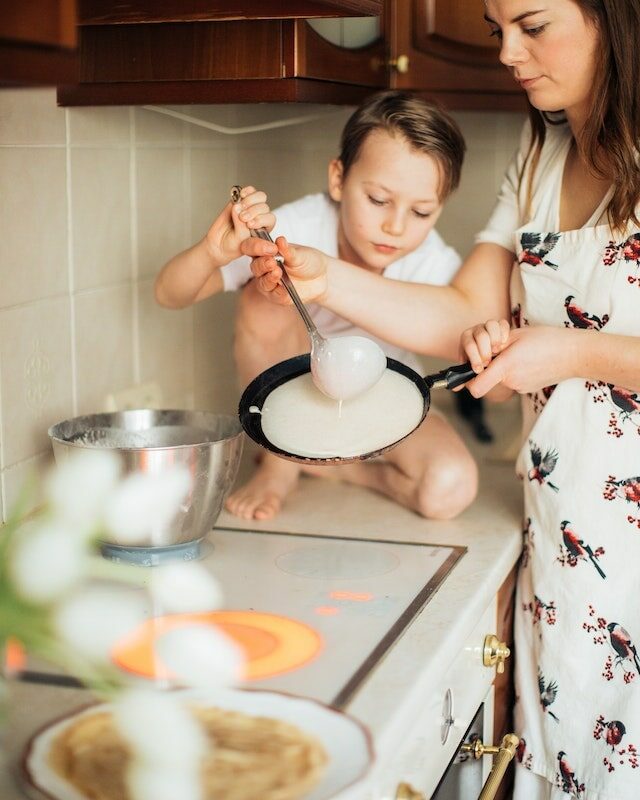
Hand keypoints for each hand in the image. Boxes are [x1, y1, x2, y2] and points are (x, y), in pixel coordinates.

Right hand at [205, 186, 274, 264]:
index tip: (249, 225)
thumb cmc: (233, 246)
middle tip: (242, 218)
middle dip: (253, 211)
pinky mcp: (240, 201)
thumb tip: (238, 207)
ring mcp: (250, 208)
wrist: (218, 244)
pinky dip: (246, 191)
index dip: (261, 219)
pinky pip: (249, 191)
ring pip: (259, 197)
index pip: (270, 219)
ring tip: (239, 207)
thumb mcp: (242, 243)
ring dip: (250, 200)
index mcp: (264, 229)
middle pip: (264, 207)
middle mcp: (260, 218)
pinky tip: (241, 195)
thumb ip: (242, 226)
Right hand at [241, 235, 328, 304]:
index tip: (270, 248)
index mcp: (266, 253)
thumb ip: (288, 251)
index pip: (254, 249)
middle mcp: (264, 269)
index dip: (257, 247)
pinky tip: (284, 289)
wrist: (321, 277)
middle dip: (263, 265)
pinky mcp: (277, 296)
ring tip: (277, 273)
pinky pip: (274, 295)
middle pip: (256, 267)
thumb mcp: (300, 254)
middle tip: (271, 262)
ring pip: (263, 283)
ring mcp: (269, 283)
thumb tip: (280, 241)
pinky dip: (279, 292)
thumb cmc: (308, 261)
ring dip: (269, 278)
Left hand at [460, 324, 578, 396]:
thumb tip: (481, 355)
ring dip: (504, 367)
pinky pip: (513, 380)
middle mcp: (511, 382)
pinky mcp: (529, 389)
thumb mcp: (516, 336)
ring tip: (521, 353)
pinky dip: (516, 371)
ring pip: (501, 378)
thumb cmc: (547, 339)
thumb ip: (495, 347)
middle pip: (488, 378)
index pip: (476, 388)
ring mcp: (521, 387)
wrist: (576, 354)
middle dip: (490, 365)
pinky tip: (529, 360)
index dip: (468, 381)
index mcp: (505, 367)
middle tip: (503, 349)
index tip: (472, 369)